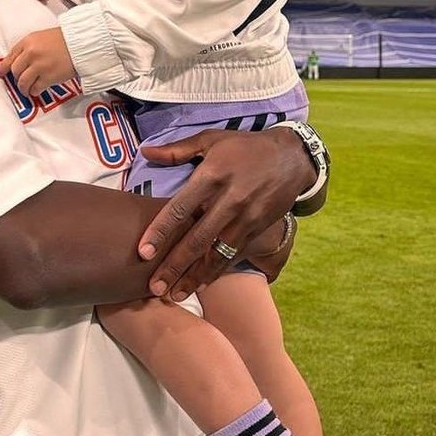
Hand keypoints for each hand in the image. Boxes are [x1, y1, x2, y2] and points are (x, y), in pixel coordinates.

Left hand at [0, 28, 76, 96]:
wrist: (82, 44)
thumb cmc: (65, 40)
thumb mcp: (42, 37)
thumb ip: (29, 47)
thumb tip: (19, 61)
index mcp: (28, 41)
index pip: (10, 56)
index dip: (4, 67)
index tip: (1, 72)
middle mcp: (31, 53)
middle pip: (15, 71)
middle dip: (16, 78)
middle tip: (20, 81)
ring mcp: (39, 66)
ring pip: (22, 82)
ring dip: (23, 88)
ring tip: (27, 90)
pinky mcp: (48, 77)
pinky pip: (35, 88)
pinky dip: (34, 91)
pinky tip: (36, 90)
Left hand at [136, 128, 315, 298]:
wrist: (292, 157)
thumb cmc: (245, 146)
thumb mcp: (212, 139)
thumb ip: (177, 150)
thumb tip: (146, 152)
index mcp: (212, 176)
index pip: (180, 208)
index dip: (161, 232)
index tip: (143, 253)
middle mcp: (229, 200)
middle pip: (197, 239)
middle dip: (174, 266)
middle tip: (155, 287)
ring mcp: (246, 217)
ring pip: (216, 253)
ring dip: (195, 277)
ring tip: (175, 295)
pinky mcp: (258, 228)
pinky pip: (234, 254)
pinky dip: (217, 271)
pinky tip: (200, 285)